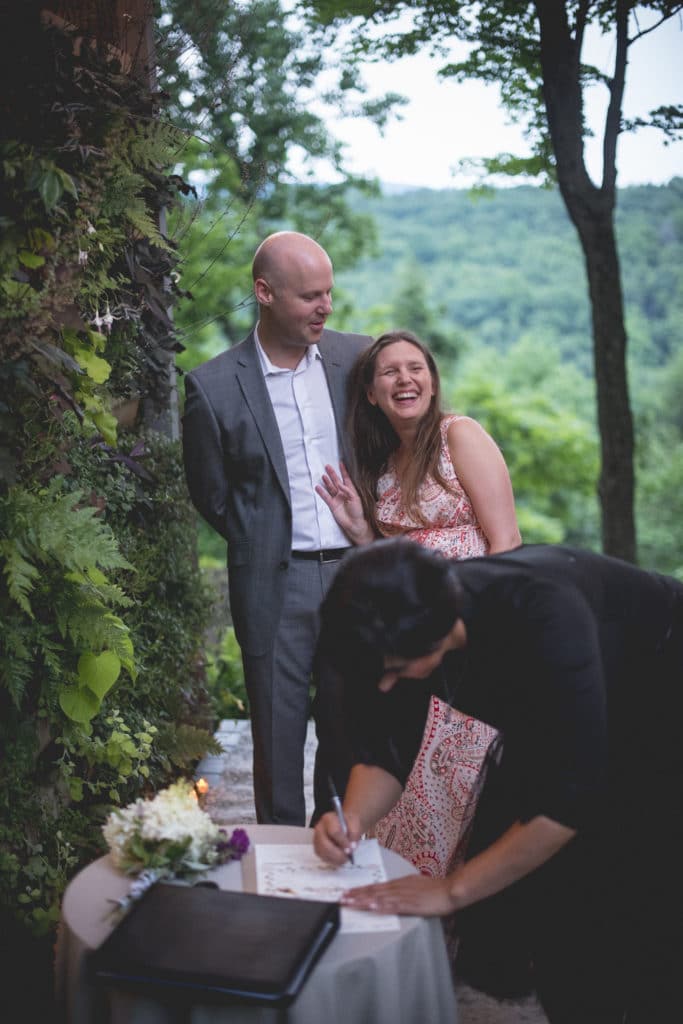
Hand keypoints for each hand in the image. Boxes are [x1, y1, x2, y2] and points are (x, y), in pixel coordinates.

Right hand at [313, 809, 360, 866]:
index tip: (351, 849)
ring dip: (334, 859)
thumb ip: (354, 833)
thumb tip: (352, 846)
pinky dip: (332, 861)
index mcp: (328, 819)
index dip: (343, 842)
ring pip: (322, 853)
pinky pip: (322, 857)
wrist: (345, 824)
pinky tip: (339, 860)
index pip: (334, 832)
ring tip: (344, 859)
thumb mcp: (355, 823)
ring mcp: (317, 839)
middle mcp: (319, 829)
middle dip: (337, 854)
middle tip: (347, 857)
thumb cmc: (349, 823)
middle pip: (324, 844)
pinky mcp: (318, 848)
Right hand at [315, 463, 373, 544]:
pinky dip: (322, 492)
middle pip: (336, 481)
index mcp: (351, 490)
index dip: (343, 471)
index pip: (346, 478)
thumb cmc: (358, 511)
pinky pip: (326, 497)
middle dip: (332, 474)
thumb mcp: (355, 499)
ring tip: (323, 475)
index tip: (340, 463)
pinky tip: (318, 487)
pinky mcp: (332, 505)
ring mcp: (337, 498)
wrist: (354, 523)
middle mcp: (343, 493)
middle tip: (327, 466)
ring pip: (331, 488)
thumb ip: (347, 490)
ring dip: (327, 481)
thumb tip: (339, 484)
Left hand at [341, 873, 457, 916]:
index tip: (348, 892)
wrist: (449, 890)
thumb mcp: (416, 884)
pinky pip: (392, 905)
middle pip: (373, 891)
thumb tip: (392, 892)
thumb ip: (403, 888)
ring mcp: (403, 895)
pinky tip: (371, 907)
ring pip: (379, 897)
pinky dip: (380, 906)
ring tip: (350, 902)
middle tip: (342, 897)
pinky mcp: (410, 904)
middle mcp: (398, 887)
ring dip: (363, 900)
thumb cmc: (435, 889)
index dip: (361, 890)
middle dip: (356, 894)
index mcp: (399, 883)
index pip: (375, 886)